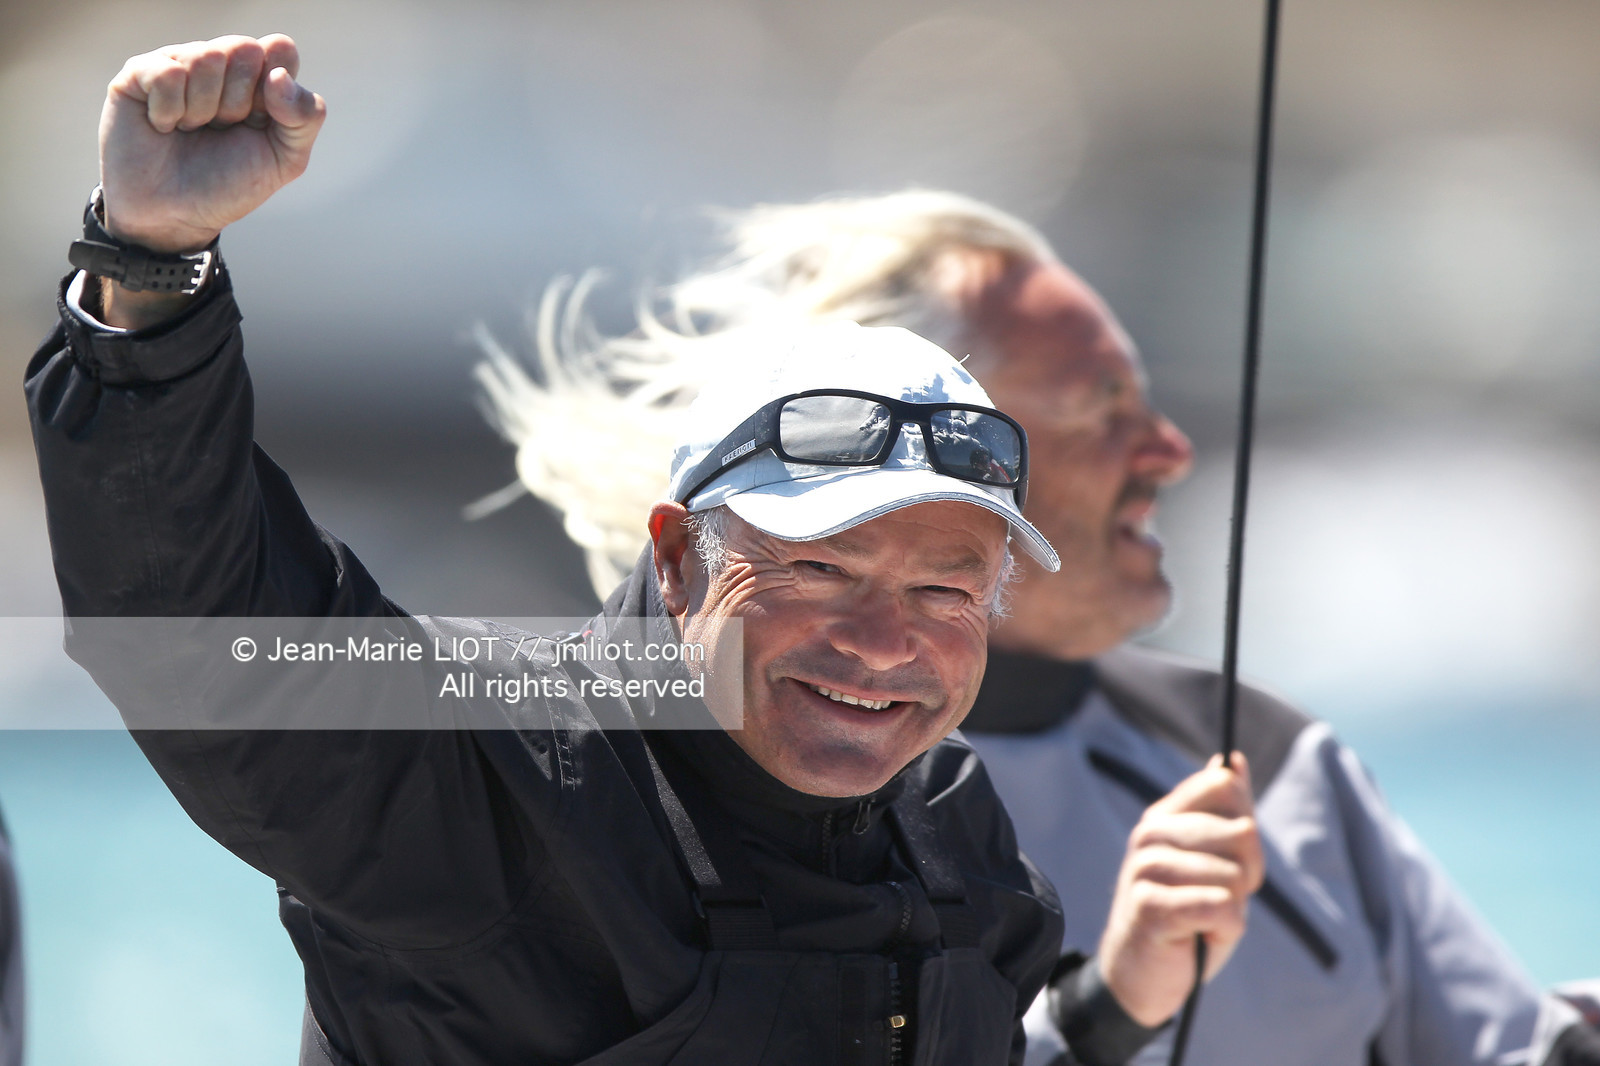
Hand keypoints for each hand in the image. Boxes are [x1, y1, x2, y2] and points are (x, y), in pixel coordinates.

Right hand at [99, 34, 325, 253]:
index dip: (274, 89)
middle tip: (221, 128)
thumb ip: (306, 117)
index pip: (281, 49)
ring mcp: (178, 63)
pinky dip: (170, 111)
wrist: (175, 216)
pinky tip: (163, 126)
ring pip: (205, 58)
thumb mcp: (285, 159)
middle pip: (244, 49)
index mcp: (259, 76)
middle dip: (237, 102)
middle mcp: (220, 62)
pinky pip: (167, 74)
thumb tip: (278, 76)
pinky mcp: (139, 73)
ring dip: (203, 110)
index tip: (260, 121)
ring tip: (191, 130)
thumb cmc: (229, 184)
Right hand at [1097, 753, 1263, 1027]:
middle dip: (1246, 878)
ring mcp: (1145, 867)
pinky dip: (1223, 931)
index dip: (1245, 830)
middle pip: (1244, 835)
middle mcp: (1150, 833)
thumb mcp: (1211, 860)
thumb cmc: (1183, 916)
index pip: (1225, 786)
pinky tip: (1197, 937)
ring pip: (1235, 878)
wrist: (1140, 975)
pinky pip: (1221, 909)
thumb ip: (1225, 812)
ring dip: (1232, 912)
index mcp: (1165, 814)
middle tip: (1214, 900)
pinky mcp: (1149, 906)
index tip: (1226, 860)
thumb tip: (1233, 761)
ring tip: (1201, 922)